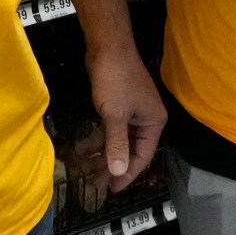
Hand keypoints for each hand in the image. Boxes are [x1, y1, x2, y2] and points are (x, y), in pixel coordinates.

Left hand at [79, 47, 166, 190]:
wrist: (107, 46)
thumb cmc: (115, 80)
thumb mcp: (115, 115)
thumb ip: (116, 145)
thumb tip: (119, 171)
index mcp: (153, 123)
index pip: (142, 156)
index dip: (127, 173)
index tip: (112, 188)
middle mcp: (145, 119)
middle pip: (129, 150)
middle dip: (111, 166)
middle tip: (95, 183)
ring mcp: (131, 112)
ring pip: (116, 140)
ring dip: (101, 153)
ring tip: (84, 168)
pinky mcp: (117, 105)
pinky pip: (108, 128)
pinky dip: (96, 138)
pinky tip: (81, 148)